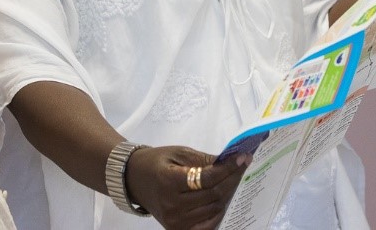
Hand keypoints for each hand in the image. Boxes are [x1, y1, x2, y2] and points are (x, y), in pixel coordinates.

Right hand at [125, 145, 249, 229]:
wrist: (133, 180)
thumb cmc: (156, 162)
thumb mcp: (178, 153)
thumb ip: (203, 159)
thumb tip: (230, 161)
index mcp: (169, 181)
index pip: (207, 178)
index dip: (228, 168)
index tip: (242, 157)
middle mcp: (172, 205)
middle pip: (213, 195)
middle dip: (232, 179)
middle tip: (242, 165)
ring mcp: (175, 221)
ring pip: (214, 210)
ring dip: (228, 193)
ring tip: (233, 178)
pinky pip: (207, 225)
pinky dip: (218, 212)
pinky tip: (223, 197)